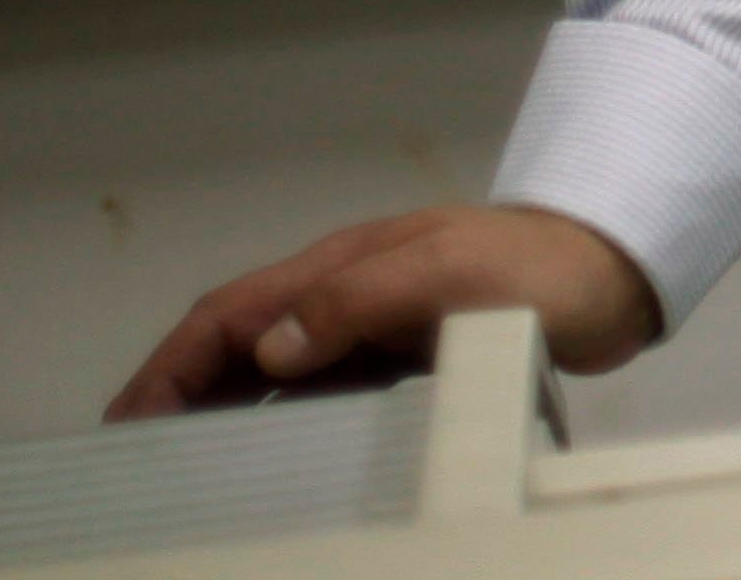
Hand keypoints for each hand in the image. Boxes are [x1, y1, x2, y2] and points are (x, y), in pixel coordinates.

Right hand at [104, 205, 663, 420]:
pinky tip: (276, 464)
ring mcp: (372, 327)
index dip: (171, 366)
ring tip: (185, 474)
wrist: (614, 271)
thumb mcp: (445, 274)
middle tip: (133, 463)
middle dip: (178, 395)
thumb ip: (357, 302)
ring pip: (274, 374)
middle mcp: (344, 294)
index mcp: (340, 266)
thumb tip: (269, 349)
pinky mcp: (404, 356)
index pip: (229, 315)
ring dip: (224, 415)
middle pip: (238, 345)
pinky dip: (284, 425)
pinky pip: (324, 394)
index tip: (125, 420)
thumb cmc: (538, 267)